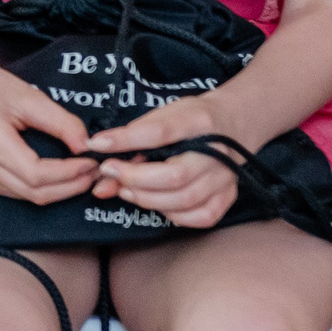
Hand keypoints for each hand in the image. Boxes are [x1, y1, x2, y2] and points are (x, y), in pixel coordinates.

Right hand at [0, 49, 99, 204]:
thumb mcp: (24, 94)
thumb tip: (87, 145)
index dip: (70, 173)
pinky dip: (40, 188)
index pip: (39, 174)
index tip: (92, 161)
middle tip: (94, 172)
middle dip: (71, 186)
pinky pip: (14, 192)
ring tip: (81, 173)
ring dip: (58, 190)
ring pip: (27, 196)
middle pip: (36, 192)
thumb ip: (59, 121)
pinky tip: (56, 175)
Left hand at [85, 95, 240, 228]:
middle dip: (134, 178)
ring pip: (184, 200)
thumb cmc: (191, 119)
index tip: (97, 144)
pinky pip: (200, 217)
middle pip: (174, 175)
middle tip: (110, 173)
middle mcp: (217, 153)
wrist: (233, 125)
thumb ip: (137, 134)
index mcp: (198, 121)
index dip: (126, 140)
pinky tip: (157, 203)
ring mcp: (225, 178)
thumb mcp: (165, 113)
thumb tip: (102, 155)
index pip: (159, 132)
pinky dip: (173, 214)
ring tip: (125, 189)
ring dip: (147, 198)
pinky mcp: (228, 197)